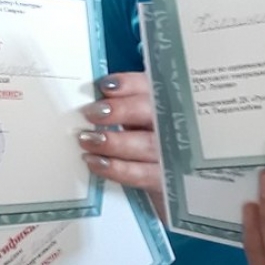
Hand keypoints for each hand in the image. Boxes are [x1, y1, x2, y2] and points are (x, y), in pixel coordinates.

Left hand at [79, 72, 162, 195]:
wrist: (173, 181)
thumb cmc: (151, 139)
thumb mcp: (141, 116)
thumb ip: (125, 103)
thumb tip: (100, 94)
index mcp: (169, 104)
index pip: (154, 88)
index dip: (130, 84)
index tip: (106, 86)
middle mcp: (176, 126)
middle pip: (156, 113)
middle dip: (122, 111)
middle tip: (93, 113)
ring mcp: (173, 155)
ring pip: (148, 145)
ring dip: (114, 142)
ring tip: (89, 139)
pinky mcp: (164, 180)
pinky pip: (142, 174)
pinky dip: (117, 169)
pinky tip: (97, 162)